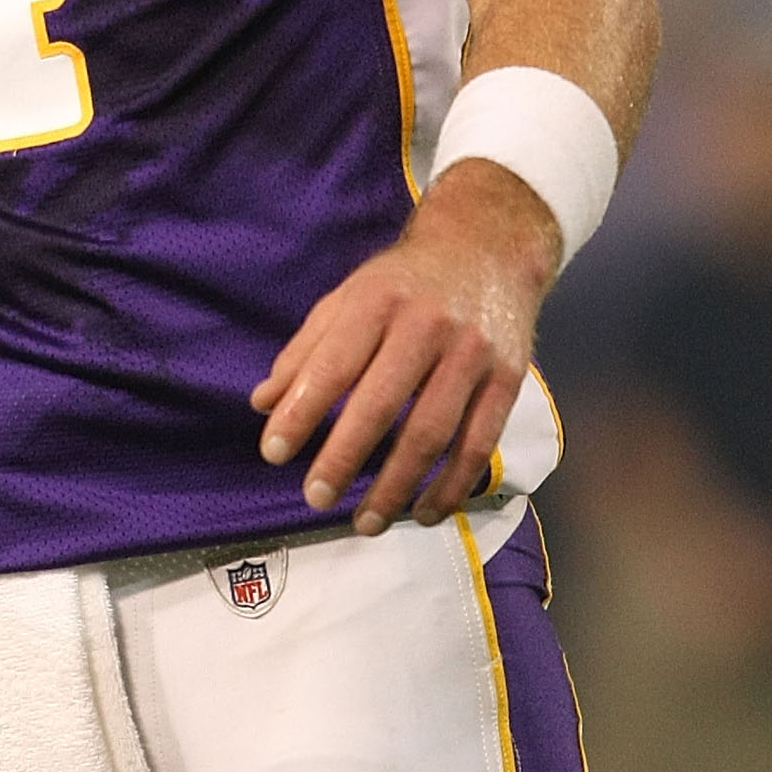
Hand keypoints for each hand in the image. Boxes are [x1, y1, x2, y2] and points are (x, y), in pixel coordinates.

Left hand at [249, 160, 559, 535]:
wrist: (489, 249)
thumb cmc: (403, 282)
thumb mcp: (348, 297)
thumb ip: (306, 350)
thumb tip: (263, 404)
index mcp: (377, 301)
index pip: (332, 365)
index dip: (301, 412)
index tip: (274, 453)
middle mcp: (427, 325)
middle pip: (382, 404)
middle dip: (344, 457)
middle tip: (315, 498)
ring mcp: (472, 353)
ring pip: (432, 432)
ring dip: (398, 485)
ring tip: (367, 521)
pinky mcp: (508, 378)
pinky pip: (478, 443)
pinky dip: (451, 485)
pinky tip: (424, 512)